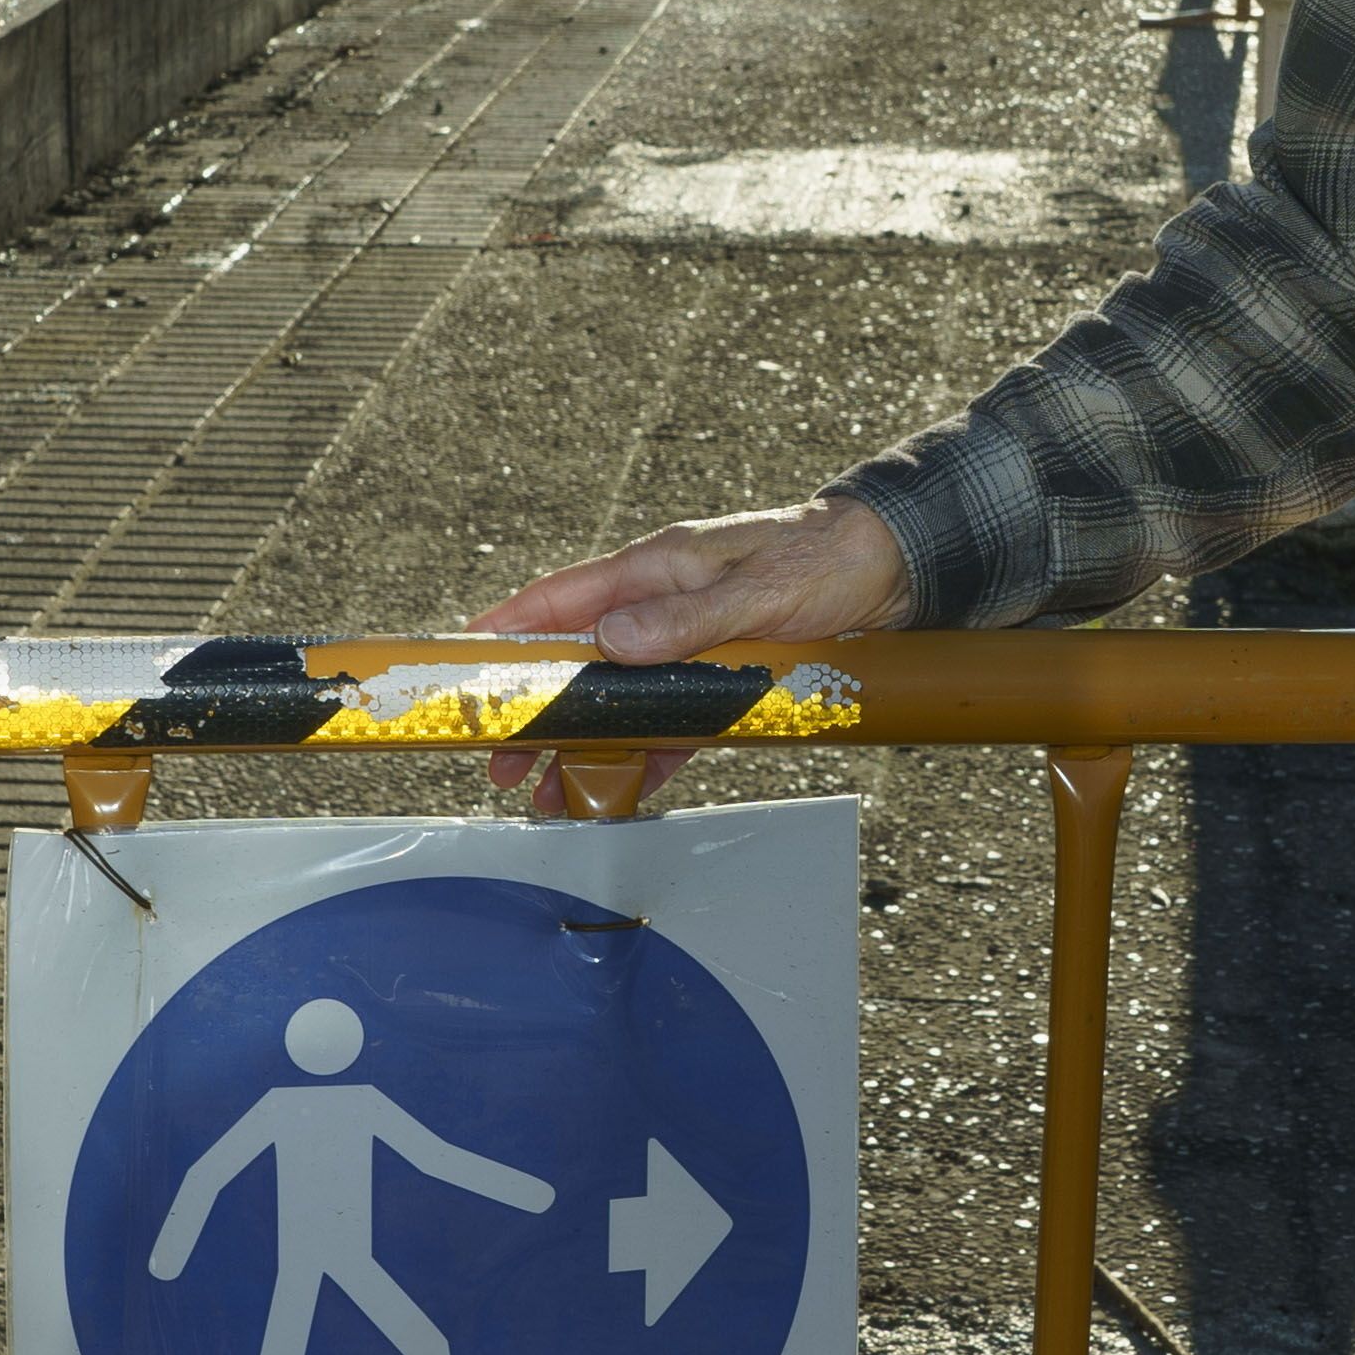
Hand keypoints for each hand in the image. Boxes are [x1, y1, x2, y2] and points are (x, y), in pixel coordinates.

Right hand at [472, 500, 907, 801]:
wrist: (892, 567)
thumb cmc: (823, 560)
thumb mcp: (755, 590)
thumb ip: (684, 619)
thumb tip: (611, 640)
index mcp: (656, 567)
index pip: (560, 599)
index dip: (506, 628)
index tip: (461, 661)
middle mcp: (661, 604)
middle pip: (577, 661)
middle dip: (534, 711)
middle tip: (499, 760)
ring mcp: (687, 644)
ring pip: (616, 700)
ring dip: (582, 746)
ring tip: (548, 794)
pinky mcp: (720, 679)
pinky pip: (667, 723)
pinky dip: (642, 757)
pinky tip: (619, 790)